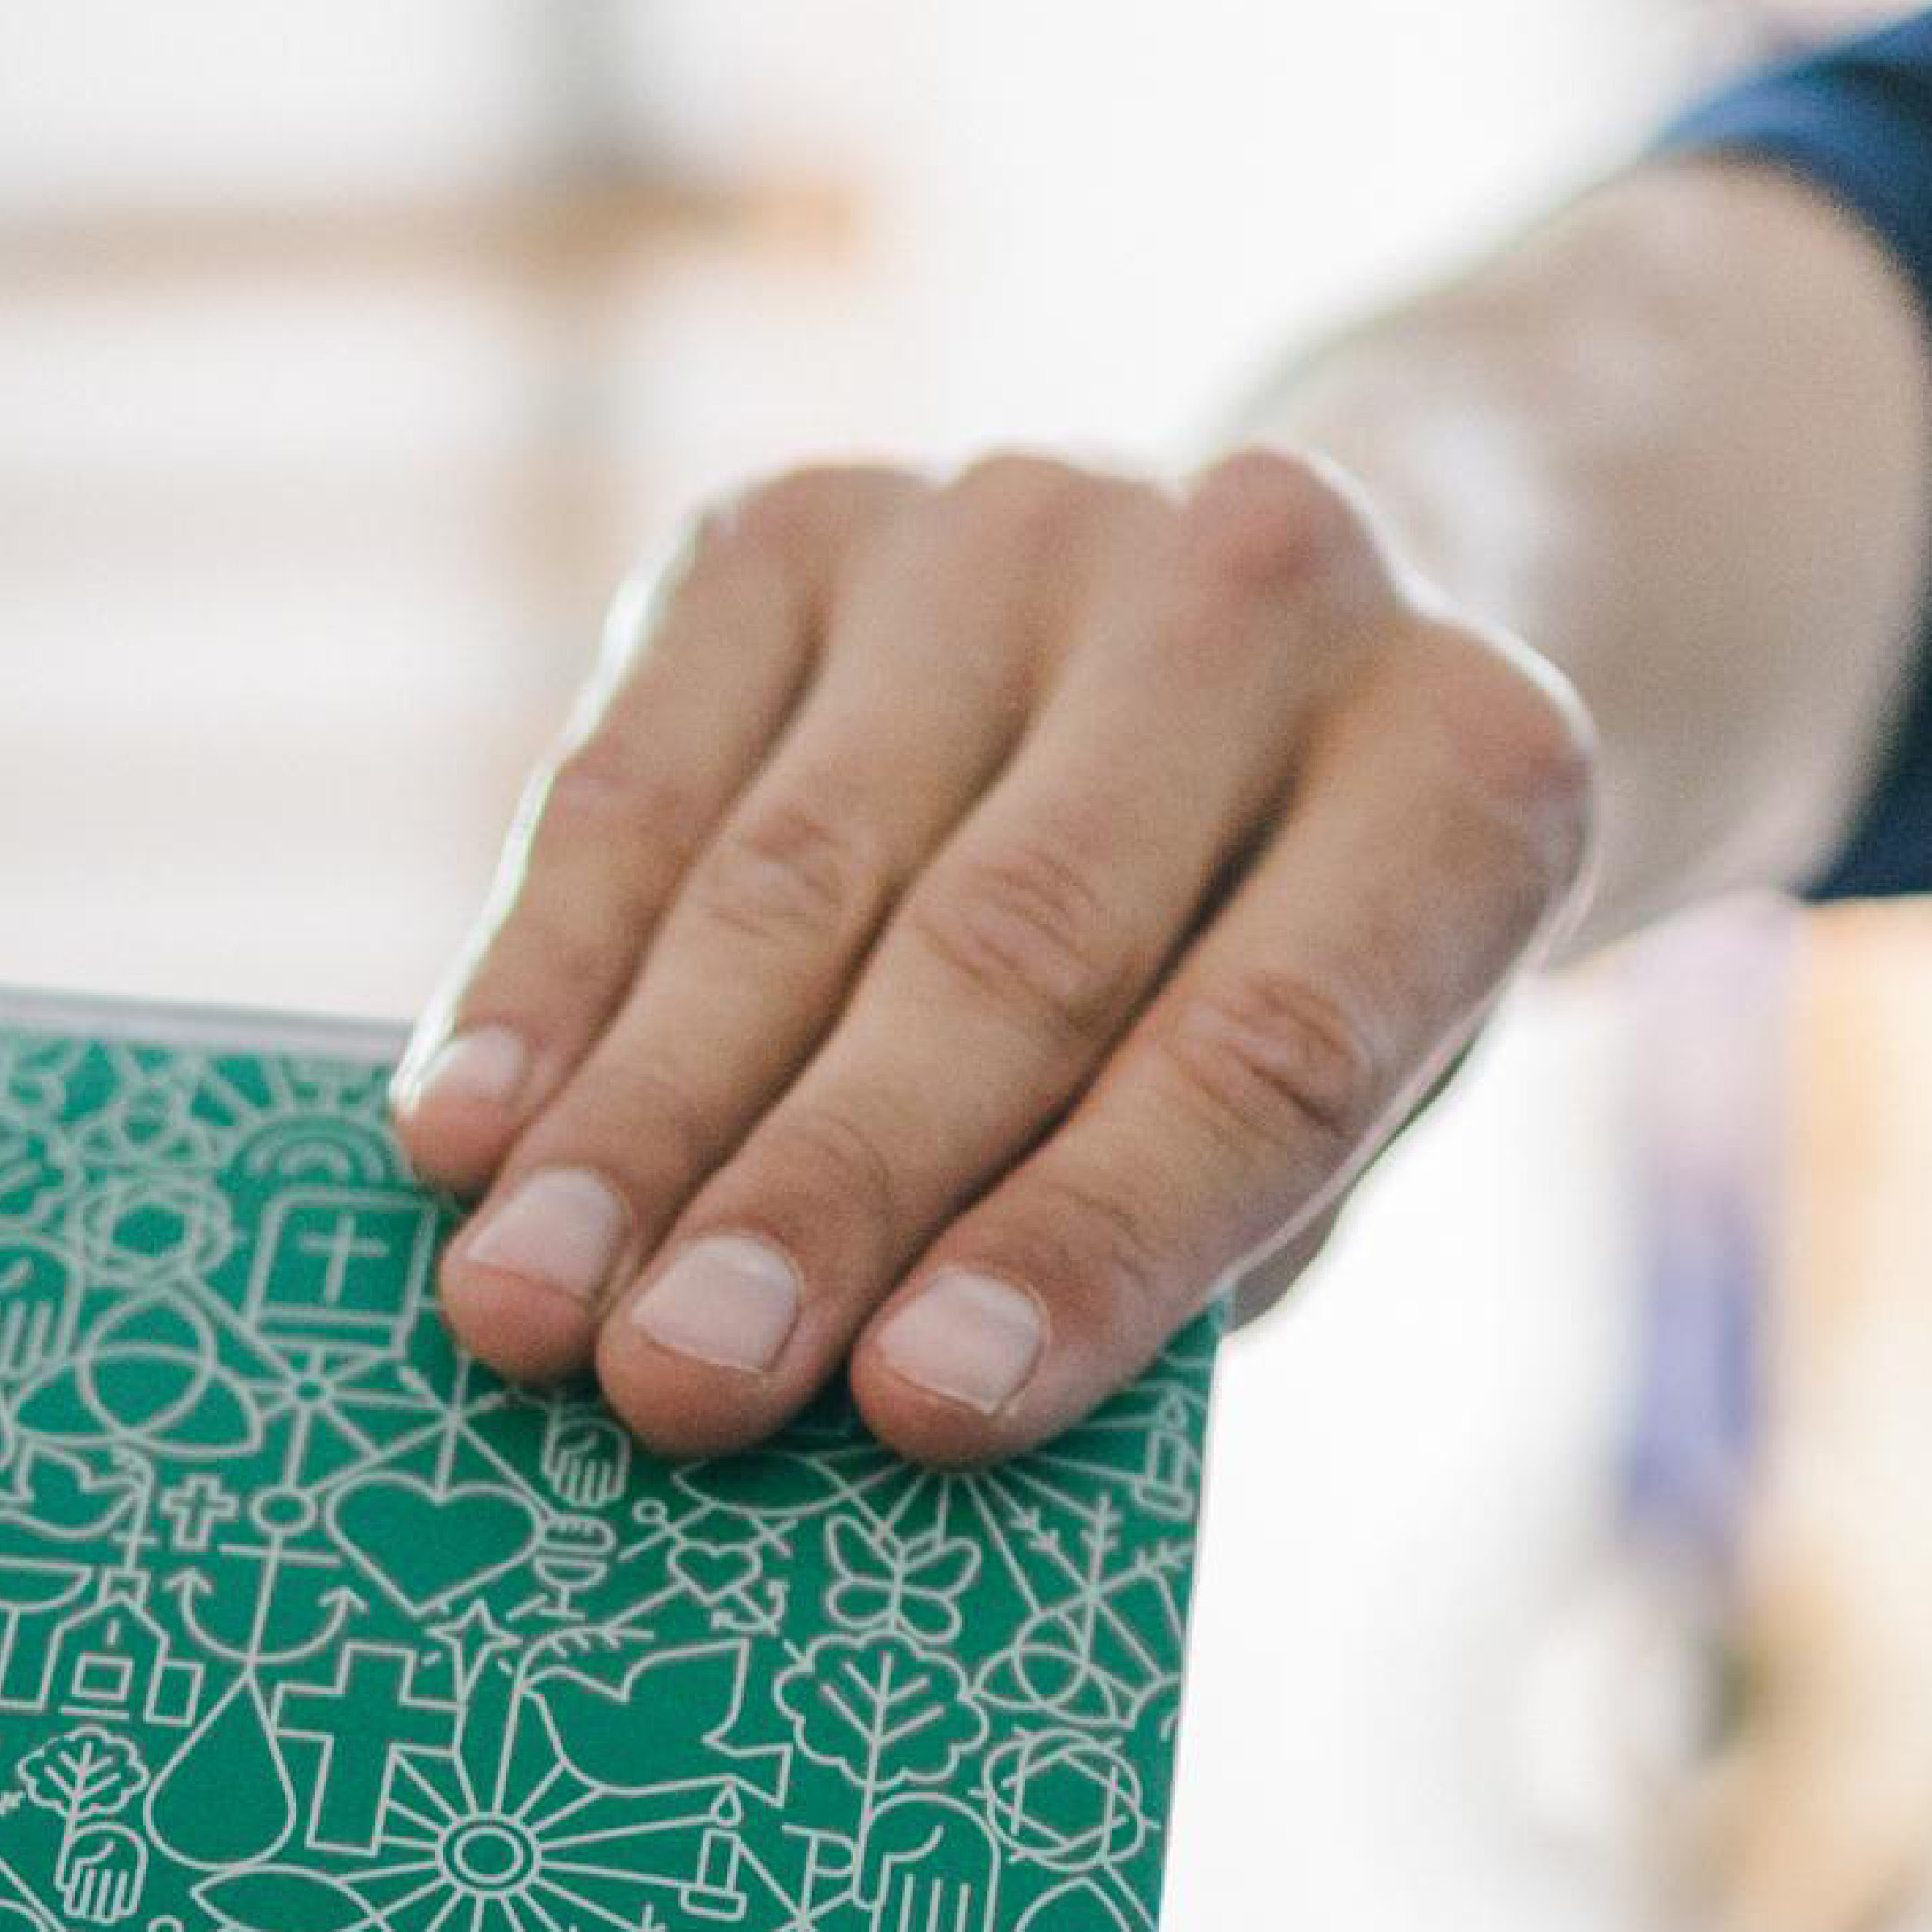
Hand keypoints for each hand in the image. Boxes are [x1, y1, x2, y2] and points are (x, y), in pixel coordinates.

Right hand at [396, 443, 1595, 1459]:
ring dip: (637, 1114)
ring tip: (520, 1308)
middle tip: (673, 1381)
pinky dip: (541, 972)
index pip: (1268, 1046)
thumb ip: (1153, 1250)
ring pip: (796, 871)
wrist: (1259, 649)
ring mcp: (1019, 525)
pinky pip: (638, 773)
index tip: (918, 1406)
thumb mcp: (1318, 1126)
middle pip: (1012, 947)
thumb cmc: (1274, 968)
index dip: (1090, 1232)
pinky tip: (462, 1130)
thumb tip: (866, 1409)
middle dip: (820, 1188)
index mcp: (1469, 774)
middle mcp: (1265, 595)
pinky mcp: (806, 522)